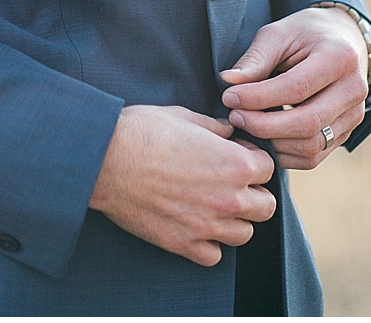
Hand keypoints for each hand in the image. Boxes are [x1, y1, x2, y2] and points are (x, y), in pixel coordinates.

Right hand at [87, 104, 275, 265]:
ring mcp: (208, 225)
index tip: (237, 155)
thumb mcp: (180, 116)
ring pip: (245, 233)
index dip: (252, 158)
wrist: (102, 158)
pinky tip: (194, 226)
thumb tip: (227, 130)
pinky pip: (214, 255)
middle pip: (266, 206)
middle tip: (230, 184)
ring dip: (234, 220)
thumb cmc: (139, 131)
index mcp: (235, 164)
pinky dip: (209, 244)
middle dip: (253, 193)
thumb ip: (212, 126)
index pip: (268, 168)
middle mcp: (230, 198)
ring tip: (212, 206)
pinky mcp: (184, 243)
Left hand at [219, 5, 369, 169]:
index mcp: (339, 58)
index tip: (229, 97)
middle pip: (307, 123)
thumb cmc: (305, 34)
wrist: (343, 40)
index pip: (296, 88)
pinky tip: (263, 138)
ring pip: (311, 146)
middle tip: (234, 116)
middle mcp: (354, 91)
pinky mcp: (347, 133)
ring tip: (246, 125)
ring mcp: (354, 116)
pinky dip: (285, 154)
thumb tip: (229, 82)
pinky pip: (315, 156)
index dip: (258, 97)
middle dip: (263, 125)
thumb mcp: (278, 34)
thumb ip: (256, 59)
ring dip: (272, 142)